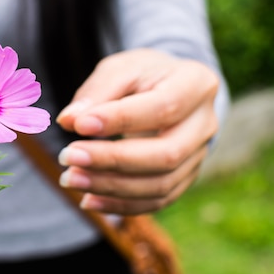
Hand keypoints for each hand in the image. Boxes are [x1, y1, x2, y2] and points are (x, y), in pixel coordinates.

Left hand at [56, 48, 219, 214]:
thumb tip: (69, 121)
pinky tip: (88, 200)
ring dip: (111, 187)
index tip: (79, 126)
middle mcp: (205, 123)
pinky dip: (121, 205)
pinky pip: (157, 200)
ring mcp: (199, 155)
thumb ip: (96, 93)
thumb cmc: (141, 74)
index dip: (120, 120)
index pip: (162, 107)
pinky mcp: (185, 178)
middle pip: (166, 154)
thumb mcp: (120, 69)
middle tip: (68, 156)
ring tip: (71, 178)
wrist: (167, 88)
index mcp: (195, 84)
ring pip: (161, 184)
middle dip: (113, 160)